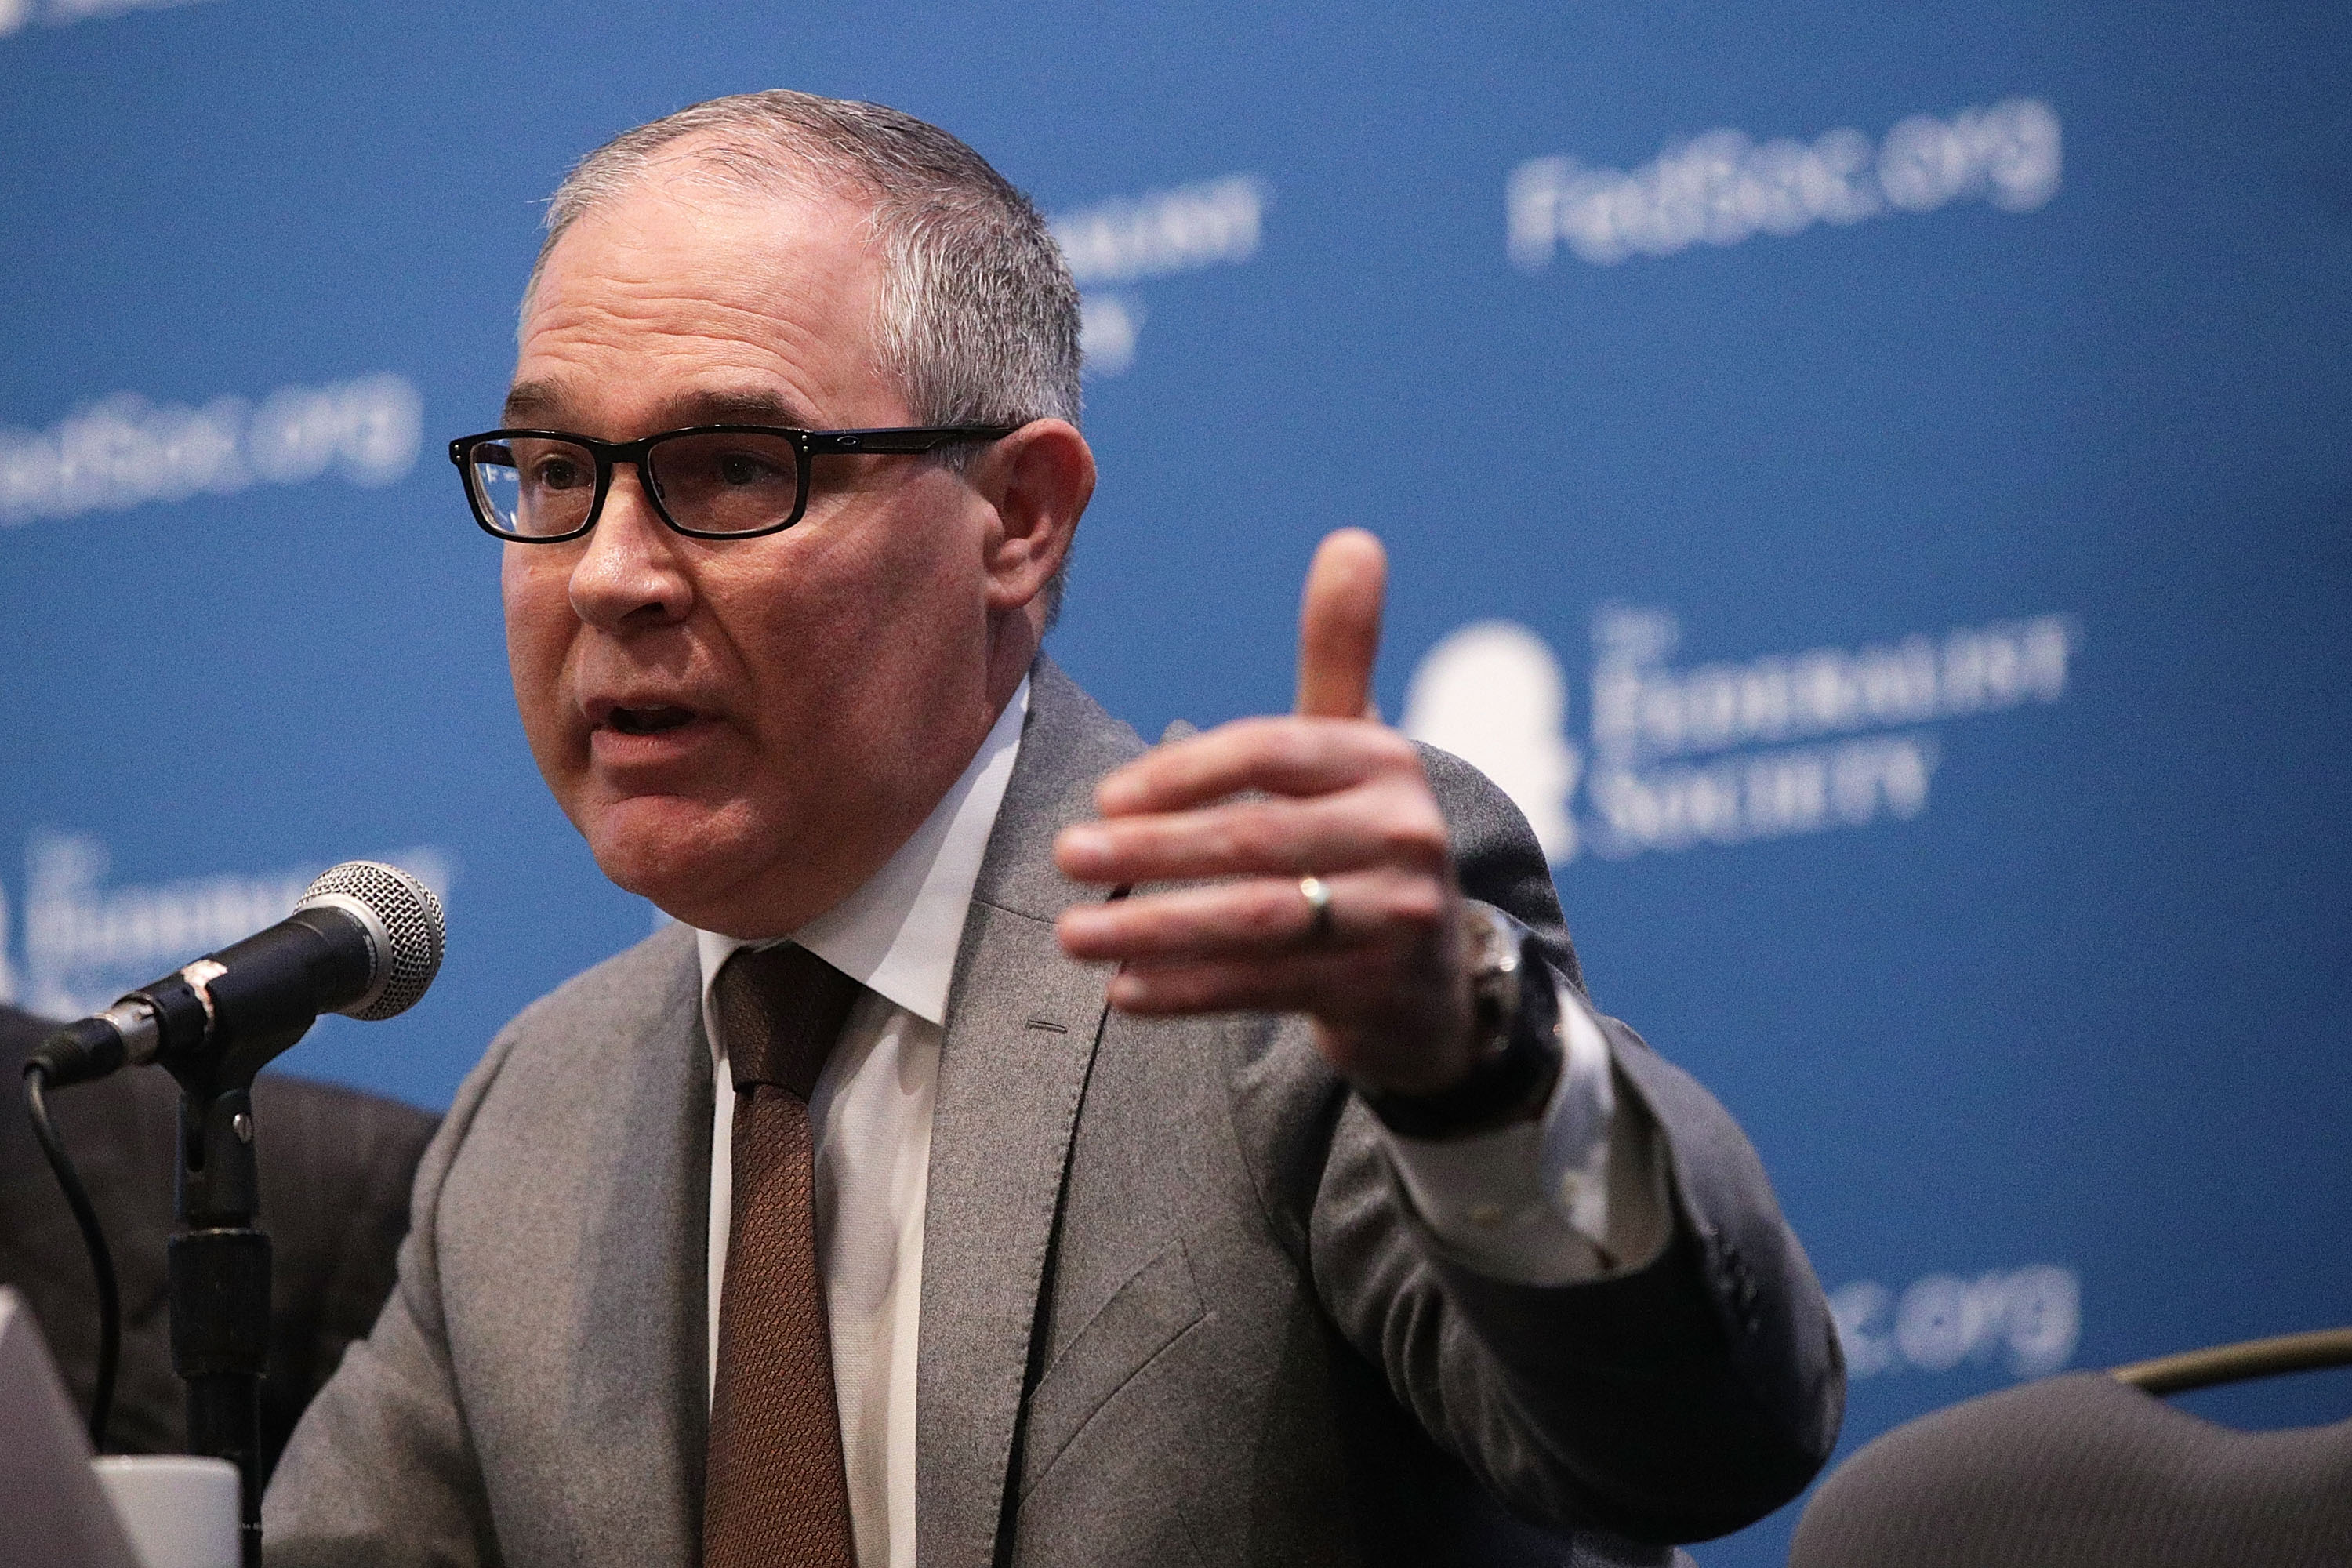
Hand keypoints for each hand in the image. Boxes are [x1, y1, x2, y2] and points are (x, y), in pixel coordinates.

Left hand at [1054, 529, 1477, 1096]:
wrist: (1435, 980)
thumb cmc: (1366, 841)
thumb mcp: (1358, 749)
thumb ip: (1342, 655)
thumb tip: (1353, 539)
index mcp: (1384, 762)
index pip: (1271, 752)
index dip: (1184, 771)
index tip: (1105, 796)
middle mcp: (1403, 833)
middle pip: (1258, 839)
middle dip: (1152, 850)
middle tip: (1064, 855)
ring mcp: (1397, 916)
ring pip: (1258, 920)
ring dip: (1155, 927)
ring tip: (1073, 933)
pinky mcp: (1380, 990)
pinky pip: (1269, 988)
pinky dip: (1190, 990)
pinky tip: (1124, 991)